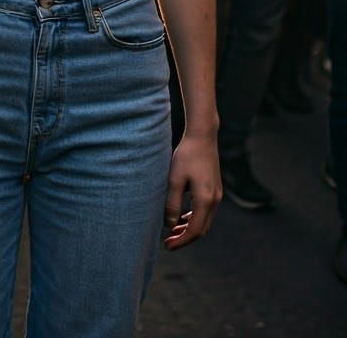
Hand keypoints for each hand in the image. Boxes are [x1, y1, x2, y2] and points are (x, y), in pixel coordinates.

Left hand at [163, 133, 220, 250]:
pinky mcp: (215, 190)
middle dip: (185, 238)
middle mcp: (215, 201)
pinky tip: (182, 218)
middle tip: (167, 242)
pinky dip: (194, 218)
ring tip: (172, 231)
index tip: (167, 246)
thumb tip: (169, 224)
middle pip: (202, 229)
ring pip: (204, 221)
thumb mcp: (174, 179)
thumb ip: (172, 203)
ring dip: (189, 229)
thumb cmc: (186, 156)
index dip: (181, 241)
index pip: (195, 230)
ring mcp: (217, 196)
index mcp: (205, 200)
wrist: (202, 138)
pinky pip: (206, 212)